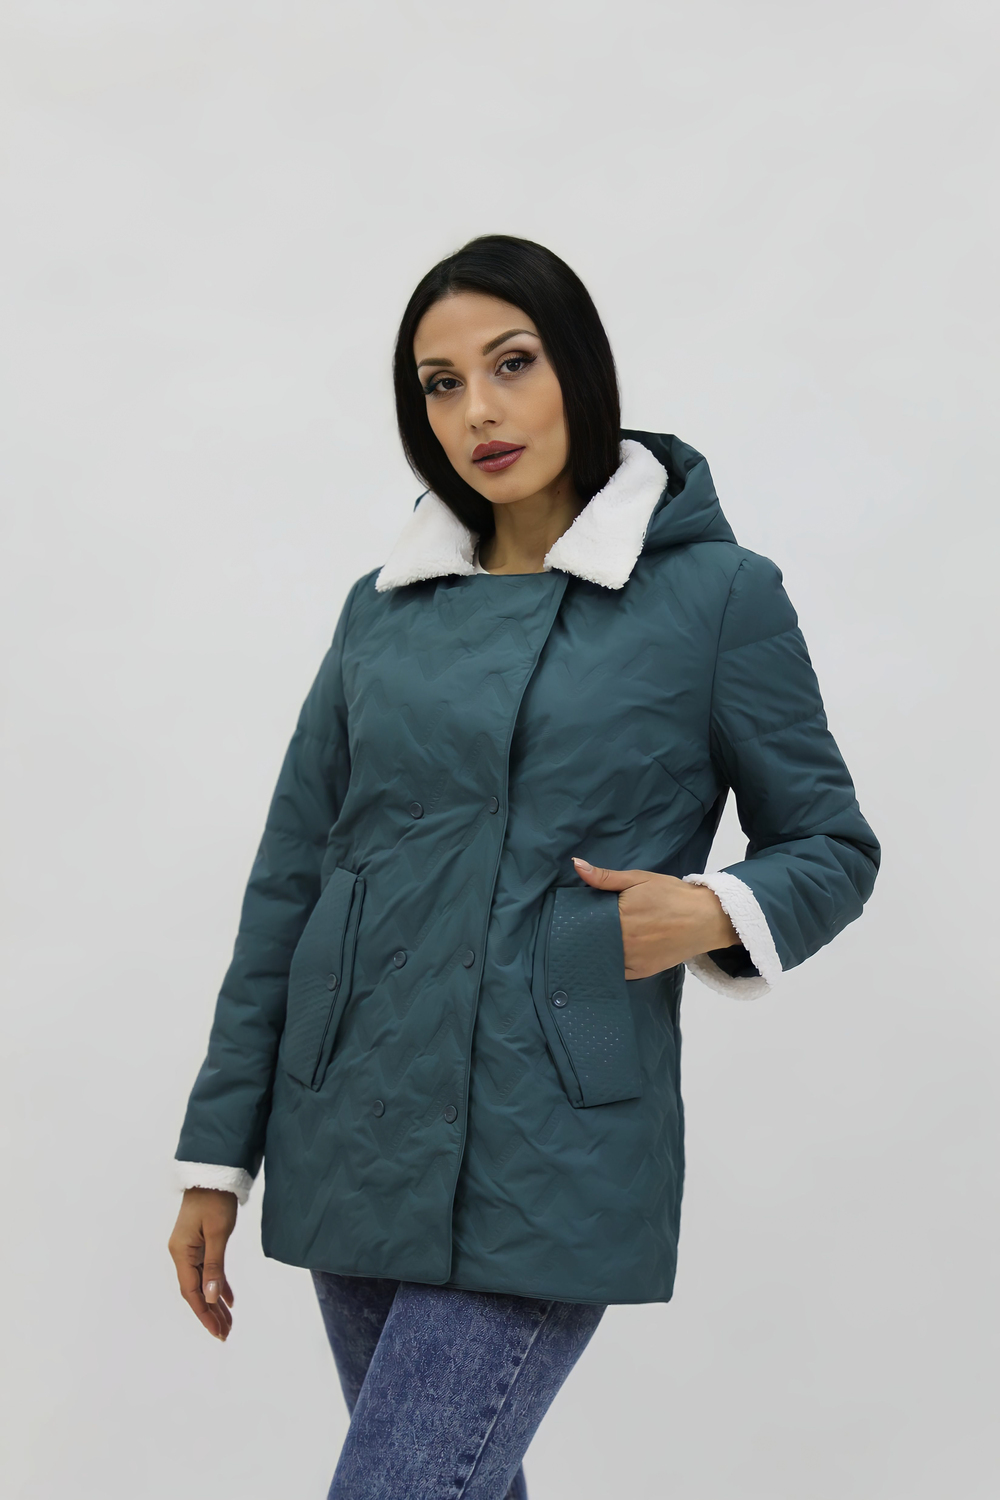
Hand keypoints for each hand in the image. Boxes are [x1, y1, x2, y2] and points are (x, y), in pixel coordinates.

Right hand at [168, 1188, 237, 1340]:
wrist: (214, 1174)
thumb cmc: (215, 1200)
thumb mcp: (217, 1233)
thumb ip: (214, 1266)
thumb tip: (212, 1297)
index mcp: (181, 1253)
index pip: (191, 1292)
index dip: (204, 1314)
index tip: (217, 1331)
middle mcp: (182, 1254)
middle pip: (196, 1291)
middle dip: (211, 1313)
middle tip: (225, 1333)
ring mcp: (190, 1248)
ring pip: (203, 1282)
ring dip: (215, 1302)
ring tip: (228, 1323)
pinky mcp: (199, 1243)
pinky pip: (207, 1270)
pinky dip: (218, 1285)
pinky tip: (228, 1300)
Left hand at [572, 858, 738, 977]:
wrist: (706, 918)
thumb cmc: (673, 895)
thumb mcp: (639, 879)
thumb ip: (605, 877)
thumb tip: (577, 865)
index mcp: (620, 917)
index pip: (585, 922)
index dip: (579, 919)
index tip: (573, 917)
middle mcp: (624, 942)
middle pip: (593, 941)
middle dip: (586, 935)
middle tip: (584, 928)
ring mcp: (633, 960)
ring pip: (602, 957)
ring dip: (596, 950)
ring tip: (594, 941)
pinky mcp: (641, 972)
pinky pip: (616, 971)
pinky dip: (610, 963)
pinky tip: (609, 954)